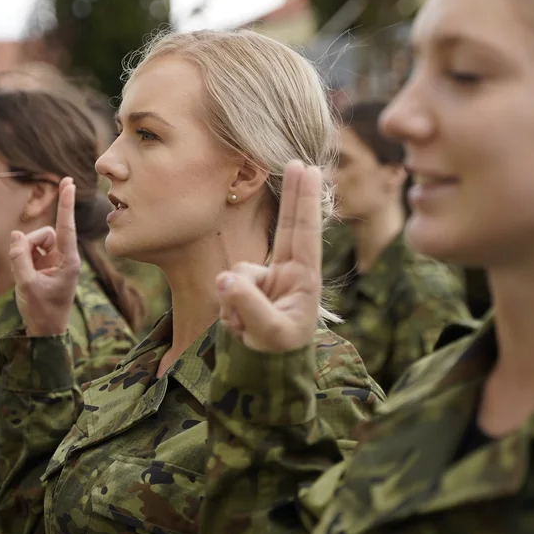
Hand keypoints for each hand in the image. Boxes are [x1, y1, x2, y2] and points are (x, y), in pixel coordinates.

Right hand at [8, 178, 81, 336]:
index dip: (66, 203)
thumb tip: (16, 235)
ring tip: (24, 276)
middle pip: (43, 234)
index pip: (66, 227)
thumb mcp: (27, 285)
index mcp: (68, 262)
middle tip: (21, 267)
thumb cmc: (41, 311)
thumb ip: (19, 257)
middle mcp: (63, 257)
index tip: (69, 182)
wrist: (44, 332)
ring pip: (33, 242)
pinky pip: (27, 251)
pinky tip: (22, 276)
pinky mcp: (44, 264)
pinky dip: (20, 260)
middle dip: (27, 246)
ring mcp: (53, 260)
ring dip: (22, 255)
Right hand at [217, 161, 322, 352]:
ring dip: (235, 300)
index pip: (304, 232)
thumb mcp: (267, 333)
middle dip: (293, 195)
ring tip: (245, 327)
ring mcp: (266, 279)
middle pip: (288, 226)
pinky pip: (227, 286)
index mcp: (304, 279)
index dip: (304, 200)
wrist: (267, 372)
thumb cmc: (279, 353)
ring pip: (238, 271)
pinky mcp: (247, 288)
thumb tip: (224, 278)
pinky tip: (239, 327)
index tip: (308, 168)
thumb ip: (247, 305)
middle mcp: (288, 273)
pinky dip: (229, 308)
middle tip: (299, 161)